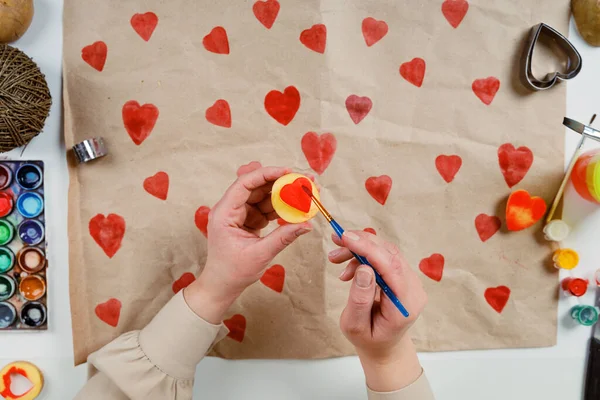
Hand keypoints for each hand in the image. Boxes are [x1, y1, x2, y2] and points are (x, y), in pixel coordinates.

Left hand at [184, 166, 311, 323]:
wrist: (222, 286)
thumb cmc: (232, 272)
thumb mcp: (259, 255)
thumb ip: (282, 237)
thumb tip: (307, 225)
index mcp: (224, 213)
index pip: (244, 184)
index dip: (266, 174)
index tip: (288, 172)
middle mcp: (230, 208)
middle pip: (257, 186)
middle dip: (281, 182)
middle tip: (304, 179)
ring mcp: (240, 214)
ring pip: (264, 196)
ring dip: (284, 194)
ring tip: (306, 192)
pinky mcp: (249, 220)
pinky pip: (267, 208)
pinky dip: (282, 208)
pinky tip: (298, 207)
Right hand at [329, 230, 426, 391]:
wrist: (383, 346)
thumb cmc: (369, 339)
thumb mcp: (356, 325)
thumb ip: (360, 299)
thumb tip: (364, 268)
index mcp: (405, 304)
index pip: (392, 267)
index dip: (369, 249)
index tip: (347, 238)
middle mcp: (413, 288)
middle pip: (390, 254)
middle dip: (361, 243)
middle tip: (336, 240)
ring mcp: (410, 280)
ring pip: (386, 251)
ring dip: (359, 248)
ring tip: (336, 258)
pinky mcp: (402, 275)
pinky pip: (384, 256)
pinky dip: (364, 255)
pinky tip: (347, 267)